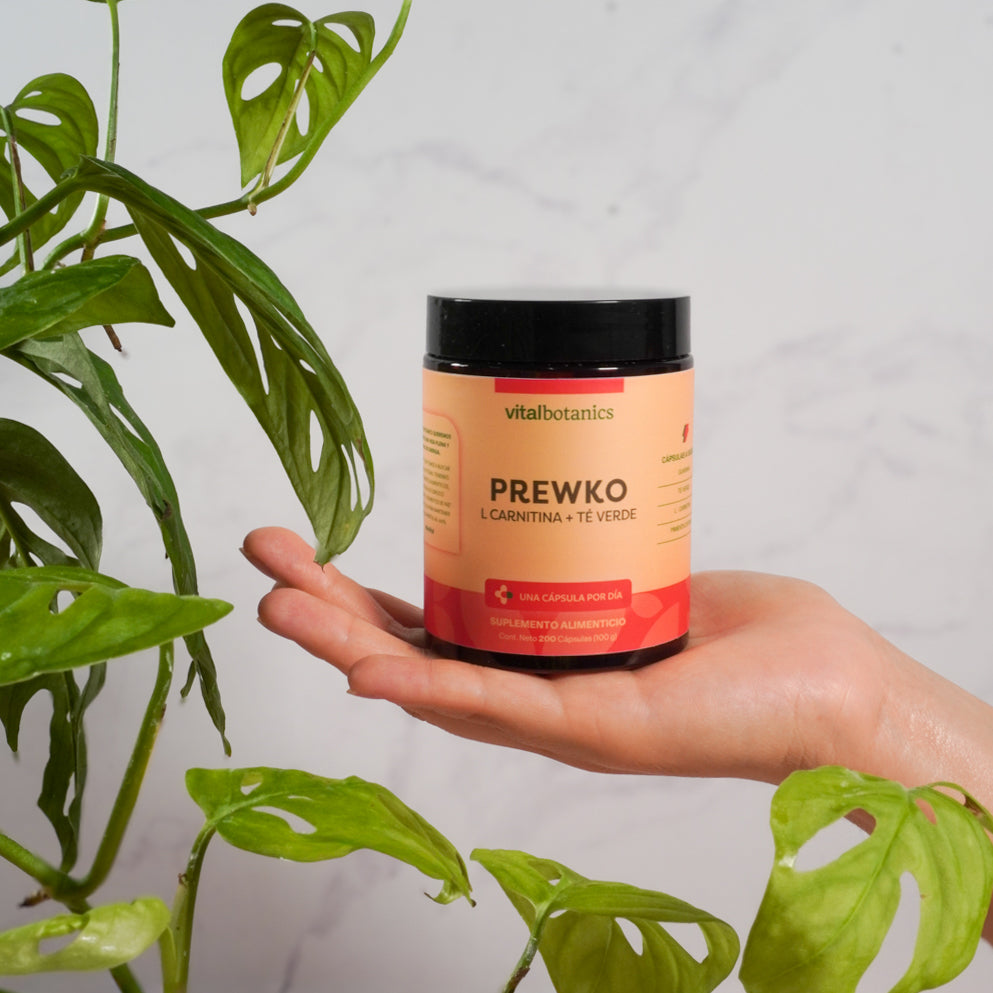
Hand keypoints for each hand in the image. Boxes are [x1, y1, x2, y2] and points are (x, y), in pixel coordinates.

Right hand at [242, 527, 917, 784]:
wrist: (829, 689)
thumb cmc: (750, 638)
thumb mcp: (640, 575)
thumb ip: (585, 555)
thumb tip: (553, 499)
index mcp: (536, 658)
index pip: (428, 632)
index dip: (359, 597)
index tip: (303, 550)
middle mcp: (531, 697)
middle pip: (408, 657)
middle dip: (327, 612)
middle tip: (263, 562)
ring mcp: (556, 721)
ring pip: (430, 685)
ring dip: (347, 648)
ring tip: (277, 607)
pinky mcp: (593, 728)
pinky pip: (493, 707)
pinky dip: (425, 687)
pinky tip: (365, 669)